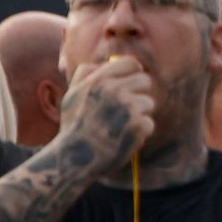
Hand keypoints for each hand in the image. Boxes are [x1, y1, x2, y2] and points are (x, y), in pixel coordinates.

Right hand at [54, 55, 156, 174]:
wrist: (73, 159)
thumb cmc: (73, 126)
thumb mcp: (72, 94)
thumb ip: (86, 73)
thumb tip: (106, 61)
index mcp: (100, 79)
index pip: (131, 63)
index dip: (132, 73)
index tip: (129, 85)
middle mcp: (115, 90)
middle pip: (145, 81)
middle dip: (137, 94)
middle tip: (123, 110)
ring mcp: (128, 108)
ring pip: (149, 103)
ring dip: (139, 115)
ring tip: (119, 126)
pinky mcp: (138, 126)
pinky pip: (149, 123)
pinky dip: (139, 132)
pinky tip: (123, 138)